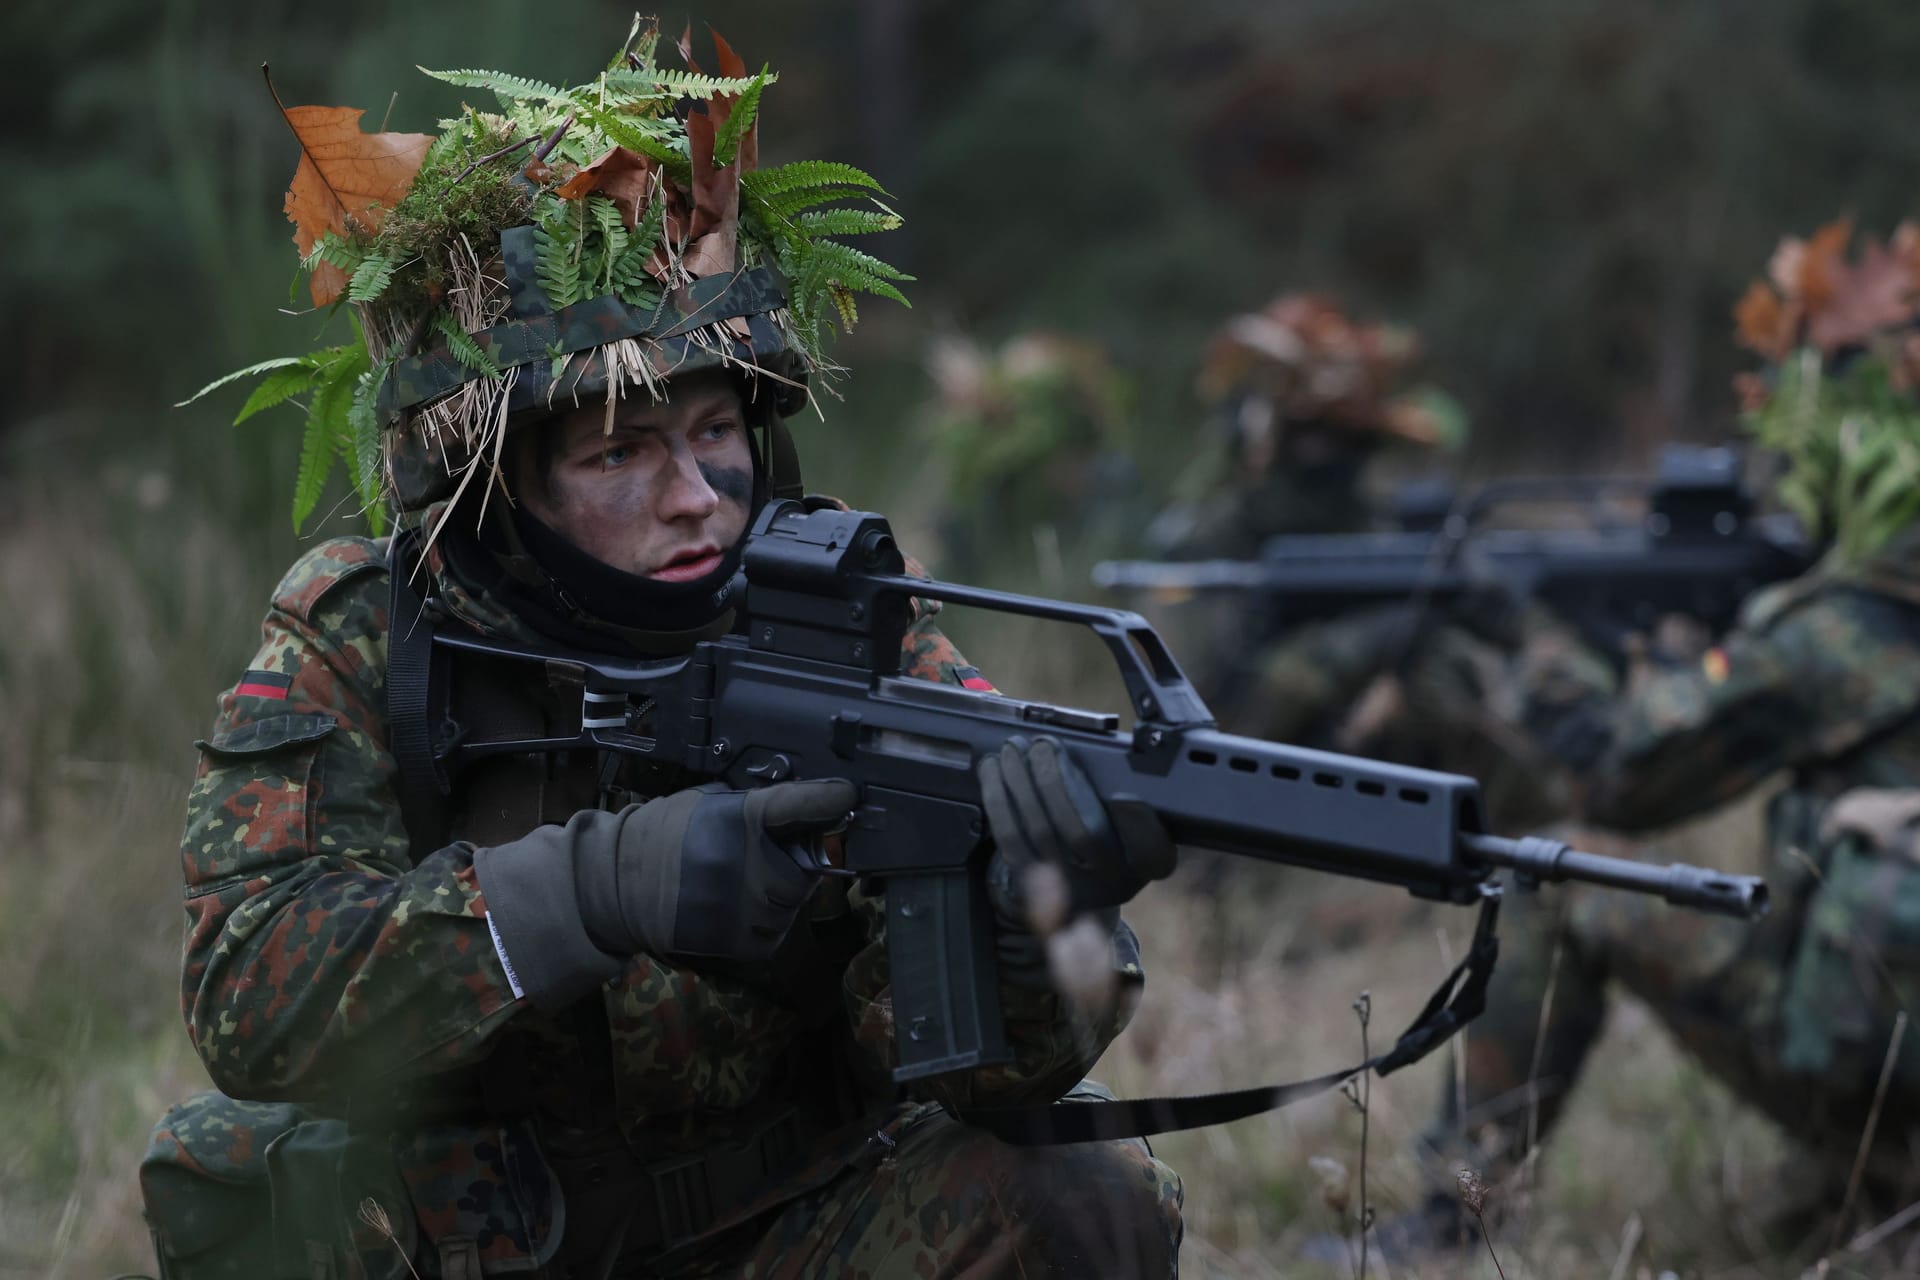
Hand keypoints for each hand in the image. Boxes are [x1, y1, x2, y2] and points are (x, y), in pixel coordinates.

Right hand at [473, 778, 854, 1008]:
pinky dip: (768, 920)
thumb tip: (798, 803)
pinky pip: (778, 930)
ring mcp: (749, 909)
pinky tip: (735, 906)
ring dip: (781, 892)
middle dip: (793, 860)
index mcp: (739, 820)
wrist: (617, 889)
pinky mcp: (745, 944)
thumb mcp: (704, 803)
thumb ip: (751, 804)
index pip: (796, 806)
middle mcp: (750, 866)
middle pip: (806, 864)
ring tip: (741, 882)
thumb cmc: (660, 838)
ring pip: (795, 901)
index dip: (827, 800)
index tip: (848, 795)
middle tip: (762, 856)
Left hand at [976, 736, 1173, 985]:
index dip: (1140, 821)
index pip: (1153, 850)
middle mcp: (1111, 884)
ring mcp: (1069, 891)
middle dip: (1055, 778)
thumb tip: (1100, 771)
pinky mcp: (1031, 887)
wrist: (1076, 878)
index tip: (1122, 790)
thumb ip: (1126, 797)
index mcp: (1147, 864)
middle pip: (1083, 832)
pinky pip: (1010, 839)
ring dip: (1020, 781)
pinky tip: (993, 771)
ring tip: (1012, 749)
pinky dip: (998, 799)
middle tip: (1040, 744)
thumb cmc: (1106, 829)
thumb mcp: (1131, 818)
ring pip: (1041, 831)